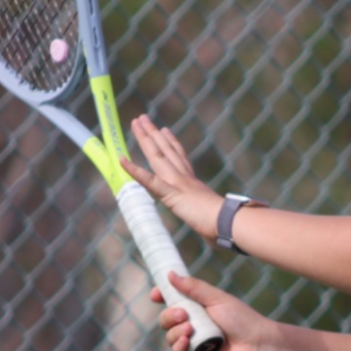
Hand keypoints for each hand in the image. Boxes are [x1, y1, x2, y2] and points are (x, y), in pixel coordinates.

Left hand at [124, 114, 221, 239]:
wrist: (228, 223)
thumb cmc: (227, 225)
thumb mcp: (216, 217)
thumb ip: (211, 217)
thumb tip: (215, 232)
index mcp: (194, 183)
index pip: (181, 158)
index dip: (172, 143)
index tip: (164, 130)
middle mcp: (185, 178)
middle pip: (167, 150)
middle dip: (154, 133)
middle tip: (143, 118)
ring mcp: (177, 183)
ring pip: (158, 156)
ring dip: (145, 138)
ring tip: (136, 123)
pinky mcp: (171, 193)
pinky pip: (149, 180)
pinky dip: (135, 170)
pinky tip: (122, 160)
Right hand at [152, 272, 270, 350]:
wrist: (258, 344)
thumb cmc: (242, 319)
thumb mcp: (216, 298)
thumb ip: (193, 287)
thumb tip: (170, 274)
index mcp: (197, 308)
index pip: (172, 301)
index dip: (162, 297)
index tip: (155, 294)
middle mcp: (193, 325)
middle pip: (166, 320)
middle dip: (169, 316)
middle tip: (183, 314)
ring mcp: (194, 343)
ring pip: (170, 337)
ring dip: (175, 332)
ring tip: (190, 329)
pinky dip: (178, 348)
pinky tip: (186, 342)